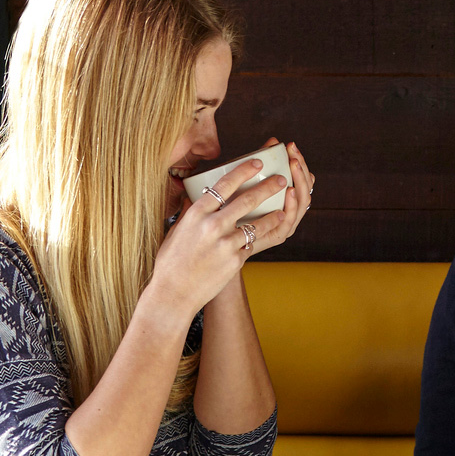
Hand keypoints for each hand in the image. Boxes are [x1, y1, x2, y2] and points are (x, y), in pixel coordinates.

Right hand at [149, 154, 277, 317]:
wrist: (173, 293)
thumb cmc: (172, 261)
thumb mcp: (176, 231)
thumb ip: (189, 213)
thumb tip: (193, 196)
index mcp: (196, 214)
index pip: (224, 185)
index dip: (243, 171)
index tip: (257, 162)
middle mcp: (212, 225)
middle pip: (247, 200)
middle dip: (268, 187)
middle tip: (281, 180)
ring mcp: (225, 243)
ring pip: (256, 224)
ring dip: (273, 214)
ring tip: (283, 210)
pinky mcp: (235, 260)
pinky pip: (252, 244)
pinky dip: (259, 238)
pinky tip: (268, 233)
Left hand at [239, 138, 314, 259]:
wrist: (217, 245)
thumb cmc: (231, 212)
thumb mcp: (244, 184)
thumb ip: (259, 164)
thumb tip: (273, 140)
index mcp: (286, 200)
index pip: (302, 178)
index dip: (300, 162)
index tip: (290, 146)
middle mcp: (289, 212)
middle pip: (306, 188)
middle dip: (301, 168)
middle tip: (293, 153)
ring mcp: (286, 224)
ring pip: (303, 202)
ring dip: (301, 182)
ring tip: (294, 165)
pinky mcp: (278, 236)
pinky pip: (290, 220)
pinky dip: (293, 205)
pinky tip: (291, 191)